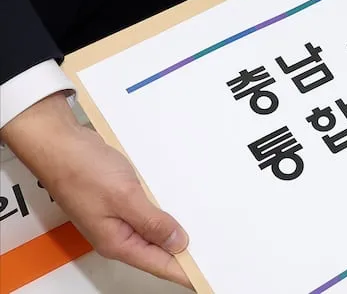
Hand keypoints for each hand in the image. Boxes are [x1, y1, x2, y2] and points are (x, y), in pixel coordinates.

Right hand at [1, 95, 191, 287]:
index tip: (207, 276)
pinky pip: (149, 211)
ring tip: (206, 231)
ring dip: (177, 228)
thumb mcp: (124, 197)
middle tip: (216, 252)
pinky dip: (165, 209)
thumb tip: (177, 242)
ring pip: (154, 230)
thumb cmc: (80, 169)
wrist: (58, 143)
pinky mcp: (120, 200)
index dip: (185, 272)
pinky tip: (181, 205)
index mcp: (116, 242)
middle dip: (186, 252)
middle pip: (158, 250)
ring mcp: (119, 217)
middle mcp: (117, 234)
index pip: (159, 265)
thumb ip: (152, 222)